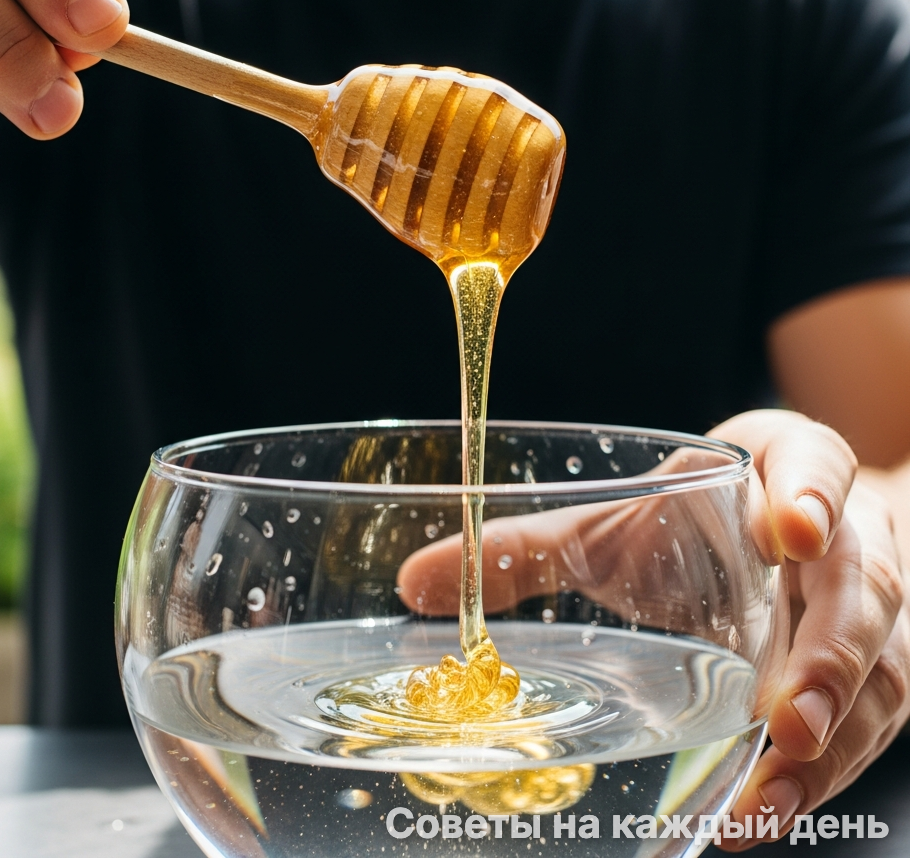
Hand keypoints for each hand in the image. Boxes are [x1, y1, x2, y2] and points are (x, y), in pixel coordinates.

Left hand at [397, 410, 909, 844]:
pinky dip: (828, 773)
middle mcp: (845, 537)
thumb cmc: (699, 522)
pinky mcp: (878, 670)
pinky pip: (874, 724)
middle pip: (861, 588)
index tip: (791, 529)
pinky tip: (764, 812)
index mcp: (783, 469)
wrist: (797, 528)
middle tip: (784, 714)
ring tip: (772, 784)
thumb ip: (528, 548)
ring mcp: (870, 610)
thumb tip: (413, 585)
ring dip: (837, 733)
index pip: (814, 463)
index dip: (811, 493)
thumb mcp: (617, 522)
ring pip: (883, 669)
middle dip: (833, 650)